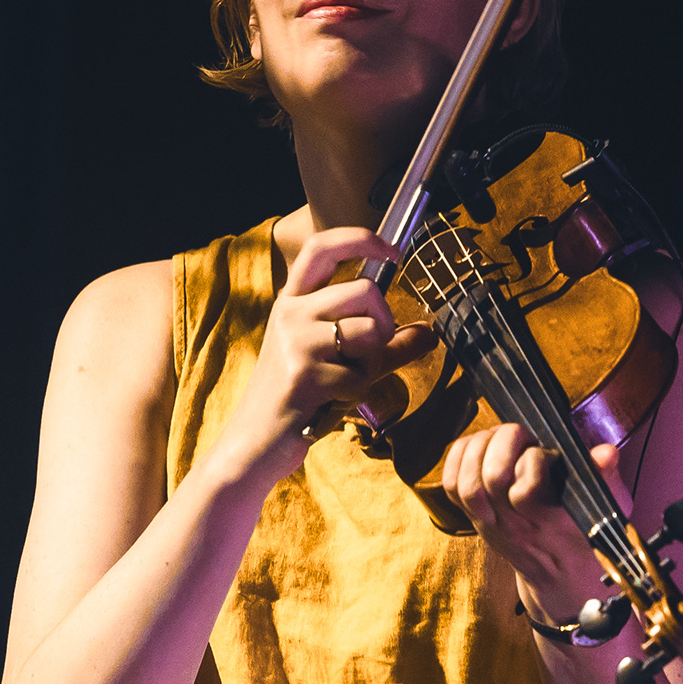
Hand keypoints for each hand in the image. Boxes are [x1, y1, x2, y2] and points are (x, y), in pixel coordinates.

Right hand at [230, 224, 438, 471]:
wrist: (253, 444)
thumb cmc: (297, 400)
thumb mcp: (337, 363)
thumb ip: (383, 347)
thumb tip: (429, 334)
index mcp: (293, 302)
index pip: (322, 247)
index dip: (362, 239)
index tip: (394, 252)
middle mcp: (290, 313)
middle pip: (366, 290)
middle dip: (386, 323)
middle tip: (374, 352)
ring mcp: (295, 343)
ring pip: (369, 333)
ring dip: (370, 366)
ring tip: (342, 384)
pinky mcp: (303, 375)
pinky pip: (361, 378)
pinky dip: (355, 396)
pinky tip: (329, 405)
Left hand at [438, 418, 628, 623]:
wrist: (561, 576)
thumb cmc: (585, 533)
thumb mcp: (608, 508)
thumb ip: (605, 477)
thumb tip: (606, 453)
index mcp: (551, 522)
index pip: (528, 489)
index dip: (536, 459)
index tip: (549, 451)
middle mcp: (515, 524)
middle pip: (492, 478)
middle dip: (506, 443)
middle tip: (522, 436)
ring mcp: (490, 522)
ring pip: (467, 482)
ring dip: (481, 448)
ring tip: (500, 438)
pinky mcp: (474, 517)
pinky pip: (451, 485)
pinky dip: (459, 458)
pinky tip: (478, 447)